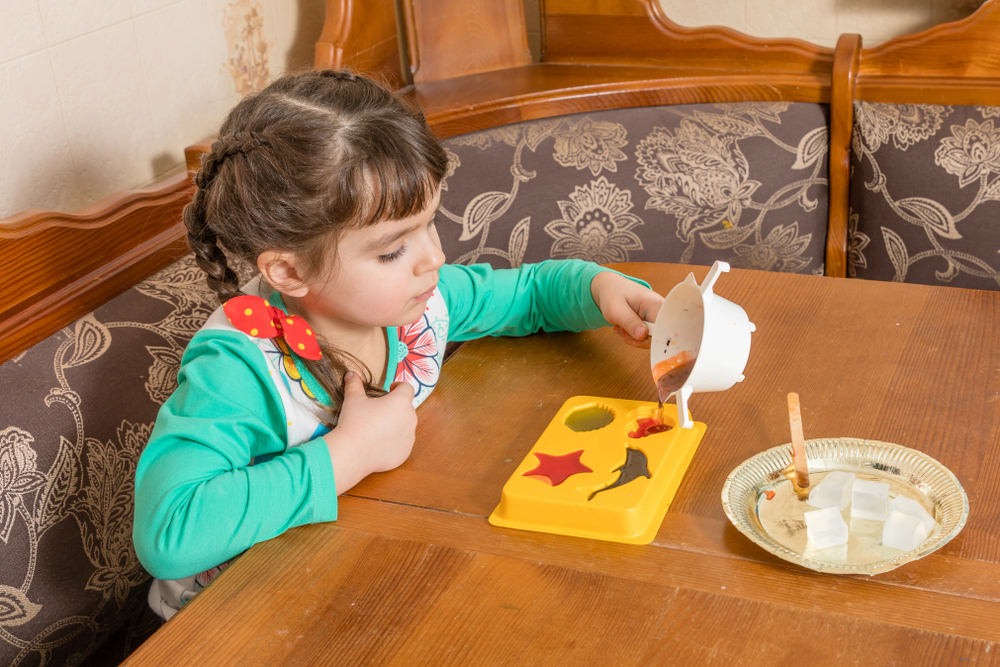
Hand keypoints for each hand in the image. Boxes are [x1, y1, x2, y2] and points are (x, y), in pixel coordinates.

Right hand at [323, 372, 416, 493]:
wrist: (352, 452)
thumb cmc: (355, 422)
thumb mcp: (353, 399)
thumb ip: (355, 384)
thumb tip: (351, 374)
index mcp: (401, 401)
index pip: (407, 388)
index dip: (399, 387)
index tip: (390, 389)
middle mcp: (410, 418)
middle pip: (407, 407)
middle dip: (396, 407)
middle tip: (380, 410)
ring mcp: (409, 437)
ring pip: (406, 426)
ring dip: (397, 424)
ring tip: (378, 428)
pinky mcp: (405, 452)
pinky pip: (403, 443)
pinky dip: (395, 441)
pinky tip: (380, 442)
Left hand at [590, 271, 662, 348]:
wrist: (612, 287)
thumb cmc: (613, 295)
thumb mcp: (616, 309)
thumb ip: (629, 322)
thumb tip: (643, 335)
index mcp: (655, 304)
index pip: (663, 330)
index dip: (649, 340)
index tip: (633, 339)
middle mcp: (662, 310)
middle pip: (659, 337)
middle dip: (639, 340)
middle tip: (623, 331)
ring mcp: (659, 316)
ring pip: (653, 339)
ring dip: (635, 338)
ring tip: (622, 327)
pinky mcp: (655, 321)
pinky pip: (649, 336)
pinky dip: (636, 336)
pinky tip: (626, 328)